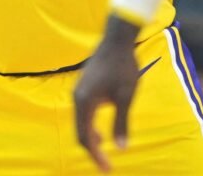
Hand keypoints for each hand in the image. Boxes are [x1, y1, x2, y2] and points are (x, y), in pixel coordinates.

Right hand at [73, 16, 140, 171]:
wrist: (117, 39)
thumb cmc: (123, 66)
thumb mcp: (125, 96)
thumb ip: (121, 122)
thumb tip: (121, 147)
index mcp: (84, 103)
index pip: (85, 138)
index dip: (96, 156)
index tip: (108, 168)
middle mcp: (76, 98)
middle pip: (79, 132)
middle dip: (92, 150)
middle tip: (106, 164)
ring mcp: (78, 92)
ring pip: (80, 123)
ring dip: (90, 137)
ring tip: (104, 148)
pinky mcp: (83, 87)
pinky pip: (82, 113)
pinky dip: (90, 125)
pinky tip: (101, 129)